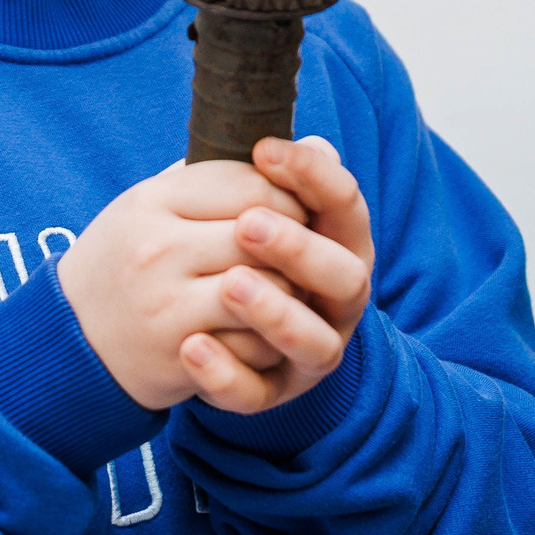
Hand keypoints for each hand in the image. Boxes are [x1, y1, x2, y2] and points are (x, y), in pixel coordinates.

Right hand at [58, 160, 307, 410]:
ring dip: (290, 291)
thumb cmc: (127, 260)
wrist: (69, 339)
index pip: (250, 183)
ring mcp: (167, 302)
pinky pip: (256, 340)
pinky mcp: (179, 353)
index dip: (287, 196)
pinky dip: (270, 336)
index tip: (293, 212)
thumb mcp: (158, 204)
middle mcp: (157, 247)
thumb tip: (323, 145)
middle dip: (297, 244)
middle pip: (266, 232)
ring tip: (284, 290)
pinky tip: (260, 330)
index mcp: (152, 200)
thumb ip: (230, 176)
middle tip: (300, 254)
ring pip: (271, 286)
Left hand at [171, 137, 374, 414]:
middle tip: (248, 224)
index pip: (345, 204)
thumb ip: (269, 180)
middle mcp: (337, 302)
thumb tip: (312, 142)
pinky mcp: (270, 392)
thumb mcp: (248, 206)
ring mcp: (308, 352)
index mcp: (339, 245)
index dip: (313, 175)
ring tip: (230, 285)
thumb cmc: (233, 249)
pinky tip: (192, 346)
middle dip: (300, 250)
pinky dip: (226, 372)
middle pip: (345, 277)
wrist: (189, 322)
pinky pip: (256, 393)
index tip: (264, 150)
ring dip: (275, 313)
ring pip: (313, 342)